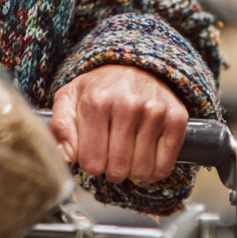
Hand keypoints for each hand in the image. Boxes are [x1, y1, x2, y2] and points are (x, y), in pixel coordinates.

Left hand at [51, 65, 187, 183]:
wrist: (133, 66)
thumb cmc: (98, 88)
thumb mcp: (69, 98)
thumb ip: (61, 127)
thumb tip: (64, 157)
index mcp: (95, 101)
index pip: (92, 161)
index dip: (89, 165)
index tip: (91, 155)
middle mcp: (126, 104)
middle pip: (118, 169)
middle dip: (110, 170)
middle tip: (108, 156)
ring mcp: (154, 111)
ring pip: (142, 171)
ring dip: (132, 171)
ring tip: (125, 154)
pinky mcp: (176, 118)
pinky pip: (165, 167)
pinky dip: (153, 171)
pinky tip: (143, 156)